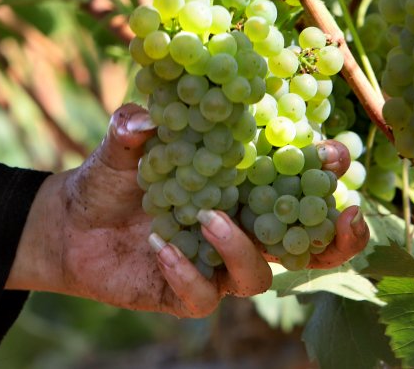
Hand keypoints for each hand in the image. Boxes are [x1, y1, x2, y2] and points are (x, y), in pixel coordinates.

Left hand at [7, 104, 369, 316]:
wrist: (72, 224)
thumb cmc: (112, 178)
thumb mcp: (122, 146)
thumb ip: (133, 128)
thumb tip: (142, 118)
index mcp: (242, 189)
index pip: (297, 184)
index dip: (324, 173)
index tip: (336, 152)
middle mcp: (241, 230)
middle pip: (307, 245)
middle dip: (333, 235)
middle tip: (341, 212)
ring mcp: (216, 266)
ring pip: (256, 275)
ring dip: (240, 246)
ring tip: (209, 217)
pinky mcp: (185, 294)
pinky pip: (202, 295)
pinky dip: (187, 272)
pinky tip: (164, 247)